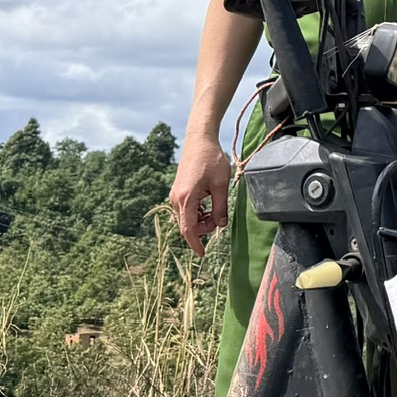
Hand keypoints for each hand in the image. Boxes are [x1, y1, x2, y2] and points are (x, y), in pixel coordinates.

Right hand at [169, 138, 231, 254]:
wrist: (200, 141)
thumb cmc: (212, 160)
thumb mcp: (221, 185)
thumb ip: (220, 207)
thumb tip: (220, 226)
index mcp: (186, 199)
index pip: (188, 229)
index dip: (196, 243)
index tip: (202, 254)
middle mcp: (176, 199)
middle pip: (188, 225)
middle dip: (204, 228)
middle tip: (220, 218)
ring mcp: (175, 195)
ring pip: (188, 218)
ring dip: (202, 220)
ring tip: (217, 209)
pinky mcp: (178, 191)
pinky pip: (187, 209)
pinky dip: (198, 213)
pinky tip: (209, 205)